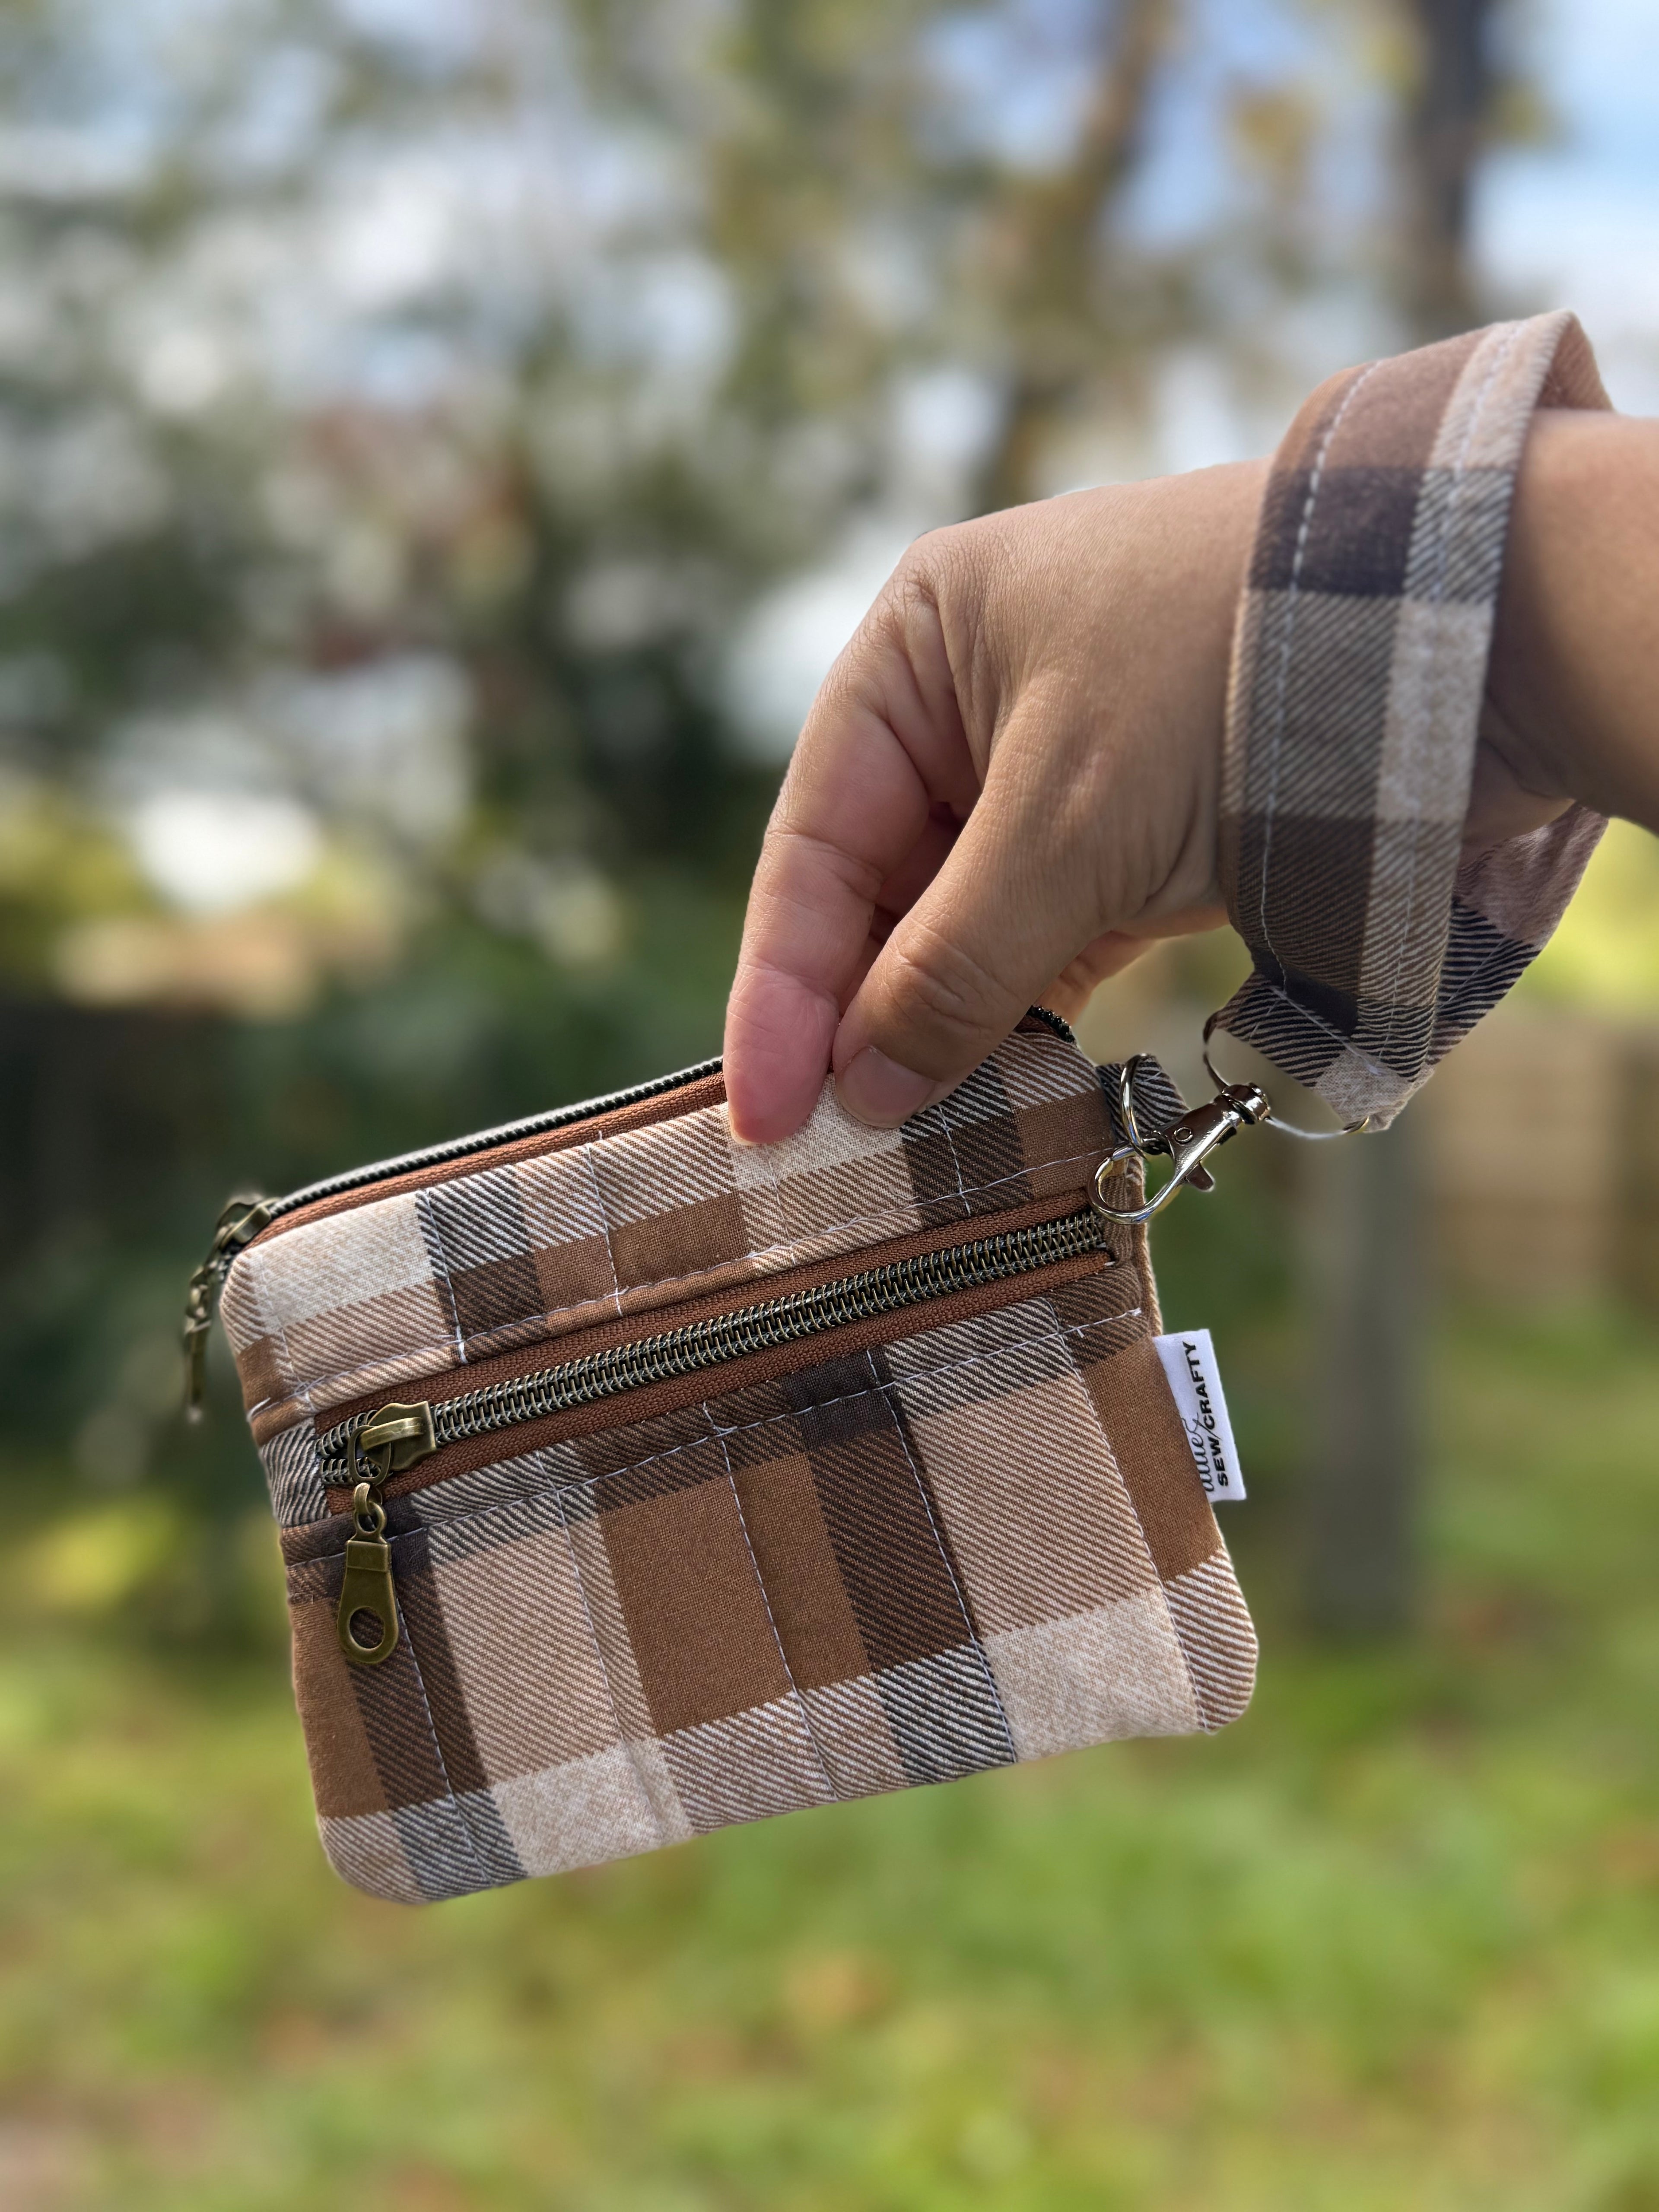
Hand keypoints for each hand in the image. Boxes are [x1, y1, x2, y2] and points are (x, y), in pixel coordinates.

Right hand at [723, 462, 1265, 1142]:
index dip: (781, 986)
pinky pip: (1044, 941)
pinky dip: (1020, 1017)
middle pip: (880, 888)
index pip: (813, 838)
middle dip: (857, 1016)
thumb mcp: (1062, 829)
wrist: (1448, 649)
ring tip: (900, 1144)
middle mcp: (975, 702)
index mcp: (922, 646)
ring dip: (937, 1028)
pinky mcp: (1134, 835)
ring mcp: (1059, 771)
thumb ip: (951, 968)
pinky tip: (989, 1097)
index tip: (761, 1112)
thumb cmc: (1222, 686)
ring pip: (963, 924)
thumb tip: (862, 1094)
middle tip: (822, 1149)